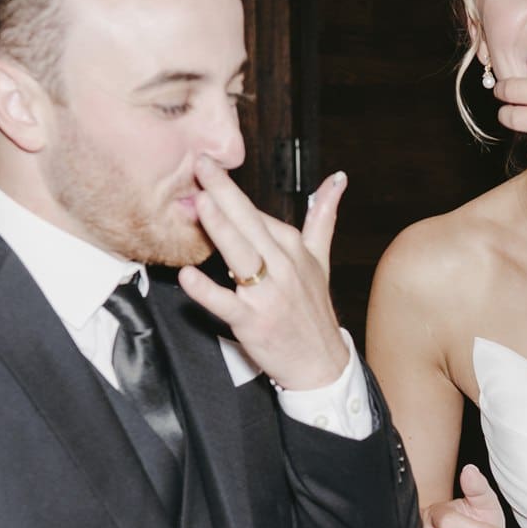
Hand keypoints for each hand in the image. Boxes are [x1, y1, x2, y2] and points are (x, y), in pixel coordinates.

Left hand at [178, 165, 352, 390]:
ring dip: (221, 228)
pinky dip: (207, 291)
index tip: (208, 165)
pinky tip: (188, 276)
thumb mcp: (321, 258)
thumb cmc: (313, 309)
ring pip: (242, 255)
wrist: (320, 363)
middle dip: (224, 192)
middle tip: (201, 165)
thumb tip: (337, 178)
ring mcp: (268, 294)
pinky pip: (226, 303)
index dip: (231, 190)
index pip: (258, 213)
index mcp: (293, 247)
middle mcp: (283, 266)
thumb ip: (323, 216)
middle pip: (250, 224)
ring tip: (200, 203)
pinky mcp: (253, 322)